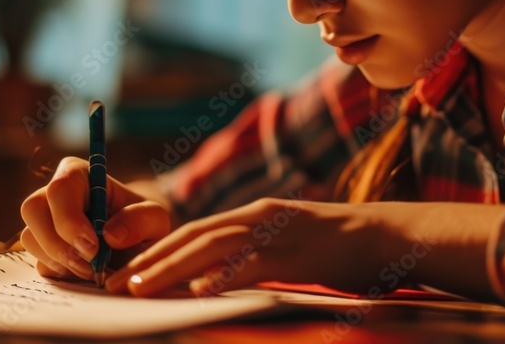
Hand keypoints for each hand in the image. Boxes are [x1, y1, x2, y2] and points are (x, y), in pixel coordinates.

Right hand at [20, 156, 170, 280]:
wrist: (137, 243)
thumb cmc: (144, 223)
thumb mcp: (156, 218)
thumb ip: (140, 220)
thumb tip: (110, 234)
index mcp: (80, 174)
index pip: (60, 188)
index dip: (69, 220)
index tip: (94, 247)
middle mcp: (54, 193)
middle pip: (33, 209)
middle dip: (58, 244)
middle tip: (90, 265)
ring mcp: (43, 220)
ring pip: (29, 237)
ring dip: (59, 261)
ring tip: (92, 270)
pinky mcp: (41, 246)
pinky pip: (36, 260)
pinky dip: (59, 272)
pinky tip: (83, 273)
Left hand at [104, 196, 397, 296]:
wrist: (386, 234)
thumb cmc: (340, 246)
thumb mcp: (290, 243)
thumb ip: (255, 254)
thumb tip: (217, 277)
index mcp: (256, 214)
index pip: (197, 230)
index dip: (160, 249)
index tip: (130, 271)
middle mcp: (259, 217)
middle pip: (195, 236)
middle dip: (153, 260)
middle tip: (117, 284)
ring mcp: (276, 233)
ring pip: (212, 248)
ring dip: (172, 268)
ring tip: (140, 287)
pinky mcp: (295, 253)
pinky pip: (252, 265)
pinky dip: (224, 275)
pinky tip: (199, 290)